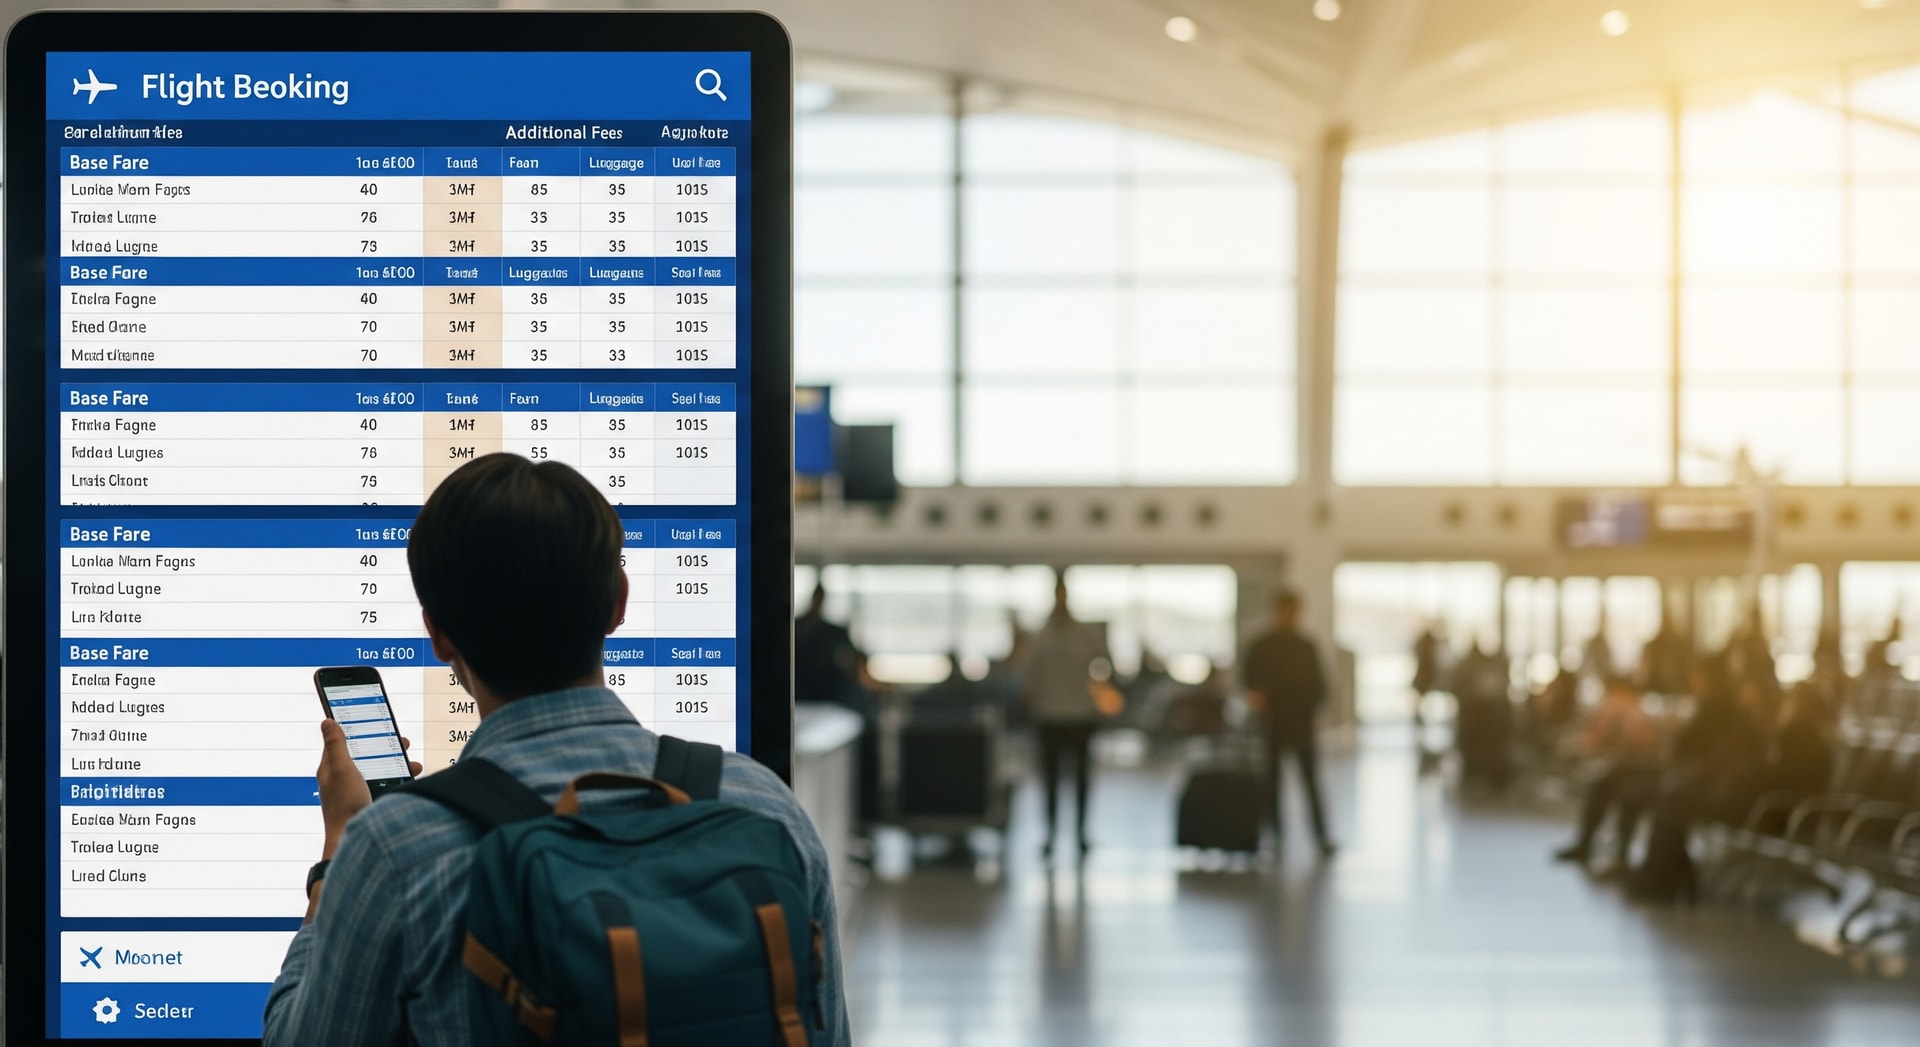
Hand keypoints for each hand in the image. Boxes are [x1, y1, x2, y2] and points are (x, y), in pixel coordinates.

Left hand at [315, 720, 420, 858]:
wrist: (352, 841)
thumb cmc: (344, 804)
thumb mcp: (341, 768)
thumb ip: (337, 744)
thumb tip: (327, 721)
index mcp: (332, 768)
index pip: (343, 741)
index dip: (357, 729)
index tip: (373, 719)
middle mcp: (344, 778)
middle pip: (367, 755)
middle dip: (386, 746)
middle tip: (403, 740)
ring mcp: (358, 791)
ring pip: (380, 770)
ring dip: (398, 764)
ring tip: (414, 763)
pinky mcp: (370, 801)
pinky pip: (388, 785)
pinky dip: (401, 780)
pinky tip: (412, 781)